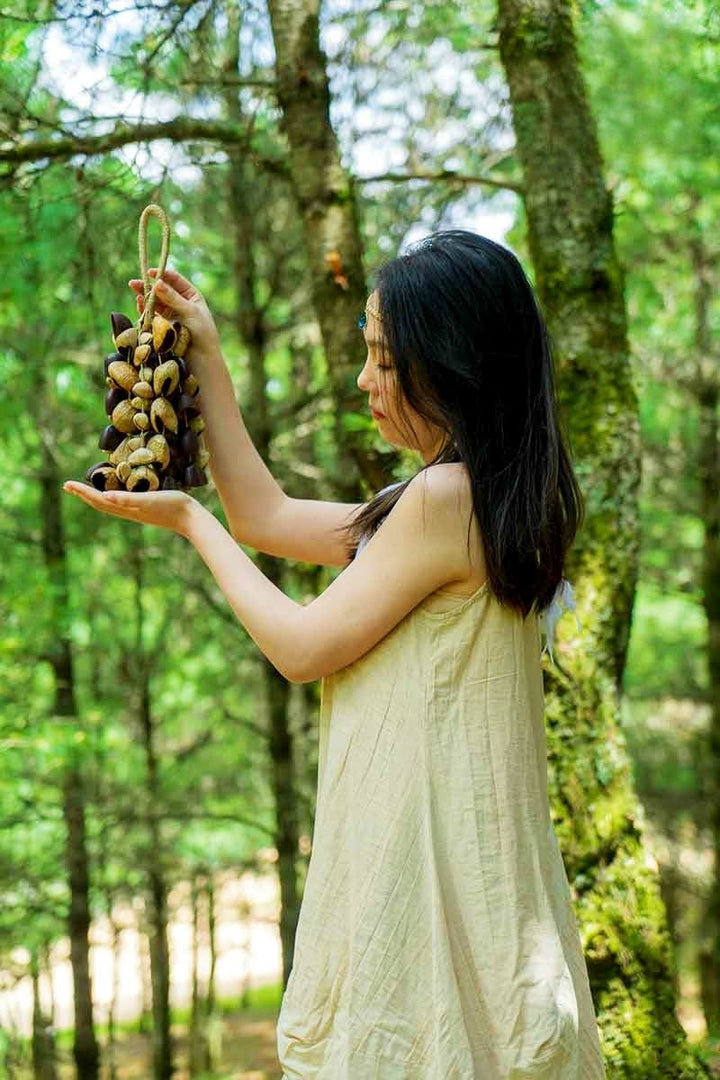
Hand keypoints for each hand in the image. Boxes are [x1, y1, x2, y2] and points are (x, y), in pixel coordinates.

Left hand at [62, 481, 199, 537]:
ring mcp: (136, 511)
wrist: (190, 519)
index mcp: (126, 508)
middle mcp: (128, 511)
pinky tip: (114, 494)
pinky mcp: (145, 509)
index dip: (82, 492)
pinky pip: (121, 503)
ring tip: (85, 490)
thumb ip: (128, 499)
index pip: (98, 500)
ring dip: (95, 497)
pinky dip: (111, 498)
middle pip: (100, 504)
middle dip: (84, 495)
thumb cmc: (171, 506)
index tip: (67, 484)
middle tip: (68, 486)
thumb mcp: (149, 500)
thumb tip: (105, 498)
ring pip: (109, 505)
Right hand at [128, 267, 220, 358]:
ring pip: (155, 302)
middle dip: (148, 286)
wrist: (202, 359)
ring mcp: (170, 314)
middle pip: (161, 290)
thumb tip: (157, 283)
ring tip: (135, 292)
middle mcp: (179, 302)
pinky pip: (152, 315)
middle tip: (133, 283)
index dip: (162, 274)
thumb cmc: (203, 333)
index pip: (174, 280)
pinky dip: (145, 310)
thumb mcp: (190, 311)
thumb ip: (173, 297)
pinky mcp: (163, 326)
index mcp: (190, 295)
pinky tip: (139, 304)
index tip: (150, 273)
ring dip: (145, 297)